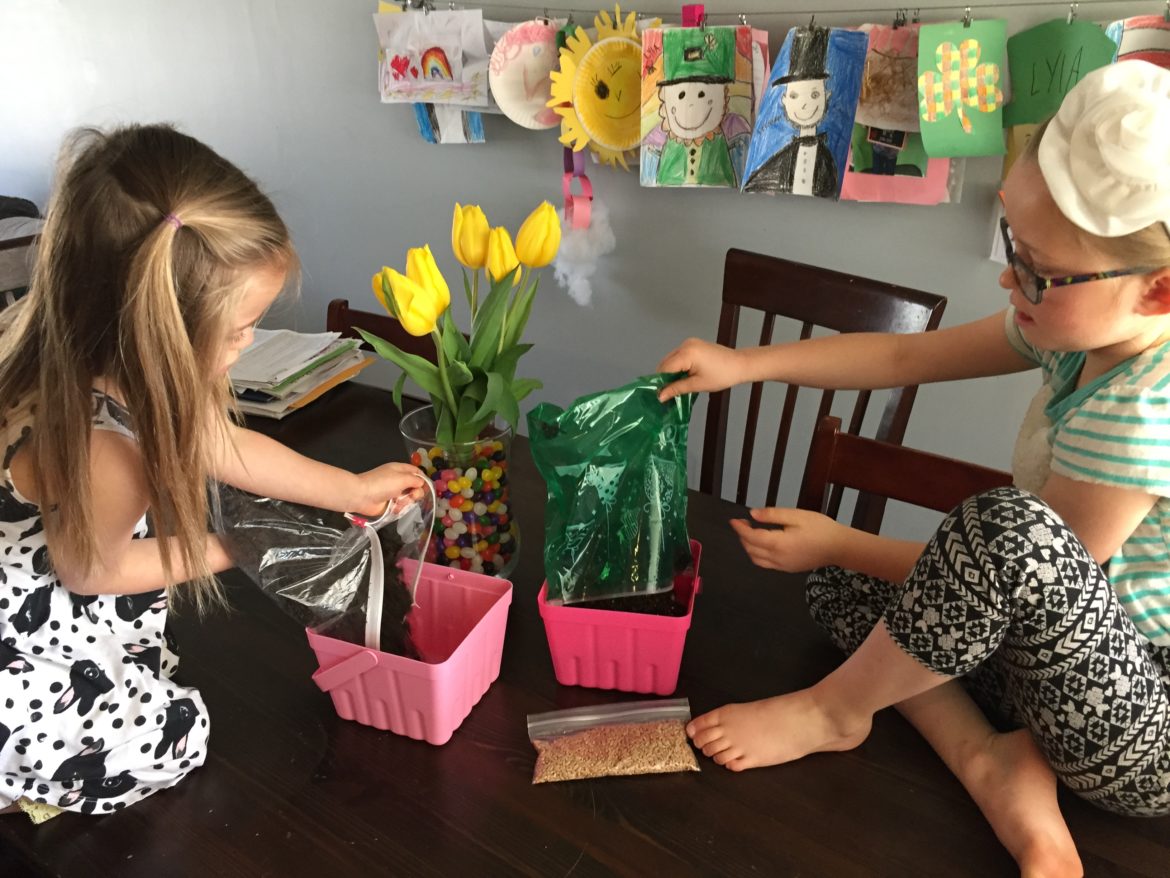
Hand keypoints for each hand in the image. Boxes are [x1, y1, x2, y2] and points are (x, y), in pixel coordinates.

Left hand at [352, 462, 427, 517]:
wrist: (362, 496)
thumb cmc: (382, 483)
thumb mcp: (402, 478)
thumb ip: (416, 480)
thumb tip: (422, 483)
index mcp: (400, 470)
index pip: (416, 472)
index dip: (423, 479)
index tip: (427, 487)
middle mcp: (398, 480)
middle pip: (415, 487)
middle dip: (416, 492)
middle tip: (412, 496)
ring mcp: (394, 493)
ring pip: (409, 498)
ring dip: (406, 501)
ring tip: (398, 502)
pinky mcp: (390, 504)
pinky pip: (401, 507)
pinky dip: (399, 508)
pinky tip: (393, 508)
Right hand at [657, 338, 745, 401]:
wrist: (740, 365)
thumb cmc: (722, 375)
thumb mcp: (697, 385)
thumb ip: (676, 389)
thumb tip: (660, 396)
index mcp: (686, 353)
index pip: (664, 368)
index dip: (660, 382)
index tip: (659, 395)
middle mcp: (685, 345)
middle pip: (665, 362)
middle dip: (665, 377)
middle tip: (668, 393)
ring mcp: (689, 343)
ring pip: (671, 359)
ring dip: (671, 372)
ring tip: (677, 386)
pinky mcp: (693, 344)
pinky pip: (679, 356)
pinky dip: (678, 366)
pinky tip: (684, 376)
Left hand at [730, 507, 846, 572]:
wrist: (839, 547)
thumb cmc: (820, 529)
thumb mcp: (796, 515)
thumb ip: (773, 515)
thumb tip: (752, 514)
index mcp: (778, 544)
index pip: (751, 537)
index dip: (740, 528)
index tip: (733, 520)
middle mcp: (777, 558)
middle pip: (751, 549)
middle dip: (743, 536)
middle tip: (743, 522)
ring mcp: (782, 566)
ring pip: (756, 559)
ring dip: (748, 546)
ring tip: (751, 532)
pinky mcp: (787, 569)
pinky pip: (766, 564)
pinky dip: (757, 554)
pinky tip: (762, 544)